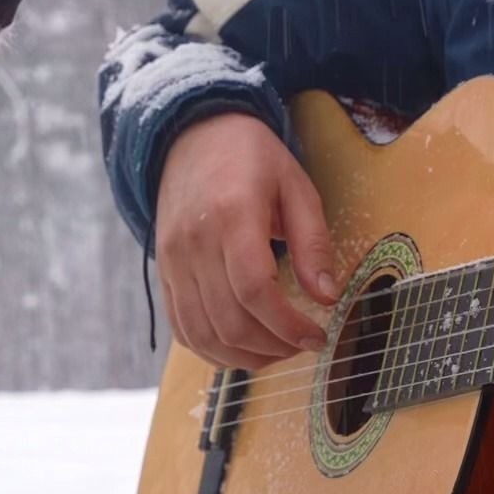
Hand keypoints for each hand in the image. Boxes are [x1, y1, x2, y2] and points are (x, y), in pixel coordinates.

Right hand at [155, 113, 337, 369]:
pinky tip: (243, 350)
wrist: (192, 135)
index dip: (287, 325)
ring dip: (245, 357)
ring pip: (204, 334)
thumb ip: (313, 242)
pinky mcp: (166, 273)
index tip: (317, 336)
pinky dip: (213, 350)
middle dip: (274, 347)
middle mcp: (194, 244)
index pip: (254, 290)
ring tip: (278, 351)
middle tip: (304, 344)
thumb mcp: (296, 186)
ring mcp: (173, 262)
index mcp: (232, 216)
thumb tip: (328, 295)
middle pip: (230, 321)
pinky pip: (183, 328)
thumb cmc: (251, 158)